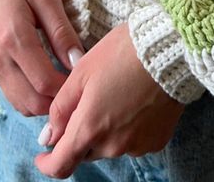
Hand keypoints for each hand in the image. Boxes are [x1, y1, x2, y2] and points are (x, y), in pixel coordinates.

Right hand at [0, 0, 84, 116]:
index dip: (68, 87)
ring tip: (65, 82)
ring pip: (21, 104)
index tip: (85, 77)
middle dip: (57, 101)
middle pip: (32, 102)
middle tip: (78, 84)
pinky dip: (32, 95)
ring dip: (45, 101)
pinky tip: (48, 78)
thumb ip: (62, 32)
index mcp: (13, 39)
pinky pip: (13, 94)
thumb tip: (77, 62)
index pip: (44, 83)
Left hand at [34, 22, 185, 178]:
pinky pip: (133, 140)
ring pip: (110, 145)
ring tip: (115, 95)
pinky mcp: (158, 140)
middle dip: (80, 134)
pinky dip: (128, 127)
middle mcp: (112, 146)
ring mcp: (137, 145)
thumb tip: (49, 135)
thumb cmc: (123, 53)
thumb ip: (60, 107)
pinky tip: (134, 102)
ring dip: (105, 130)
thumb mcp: (82, 71)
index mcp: (90, 129)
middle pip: (85, 151)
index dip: (47, 162)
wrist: (170, 49)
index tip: (44, 152)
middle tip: (86, 102)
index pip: (61, 165)